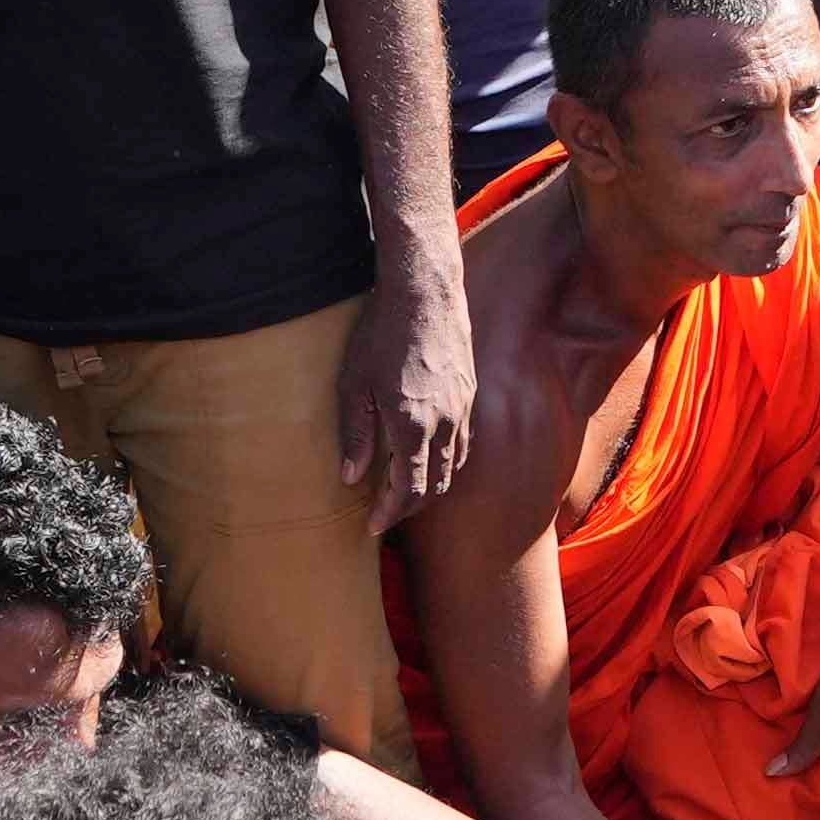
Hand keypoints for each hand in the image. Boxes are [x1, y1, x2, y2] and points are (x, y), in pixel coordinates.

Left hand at [345, 251, 478, 511]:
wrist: (424, 293)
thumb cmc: (381, 334)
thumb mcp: (353, 384)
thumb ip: (354, 434)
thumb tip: (350, 477)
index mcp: (411, 425)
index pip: (408, 489)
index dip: (390, 513)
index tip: (373, 526)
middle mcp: (443, 423)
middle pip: (435, 486)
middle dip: (410, 507)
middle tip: (387, 514)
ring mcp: (462, 409)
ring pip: (454, 466)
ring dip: (431, 487)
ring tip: (406, 491)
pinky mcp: (469, 393)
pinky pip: (463, 442)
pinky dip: (448, 462)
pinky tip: (430, 457)